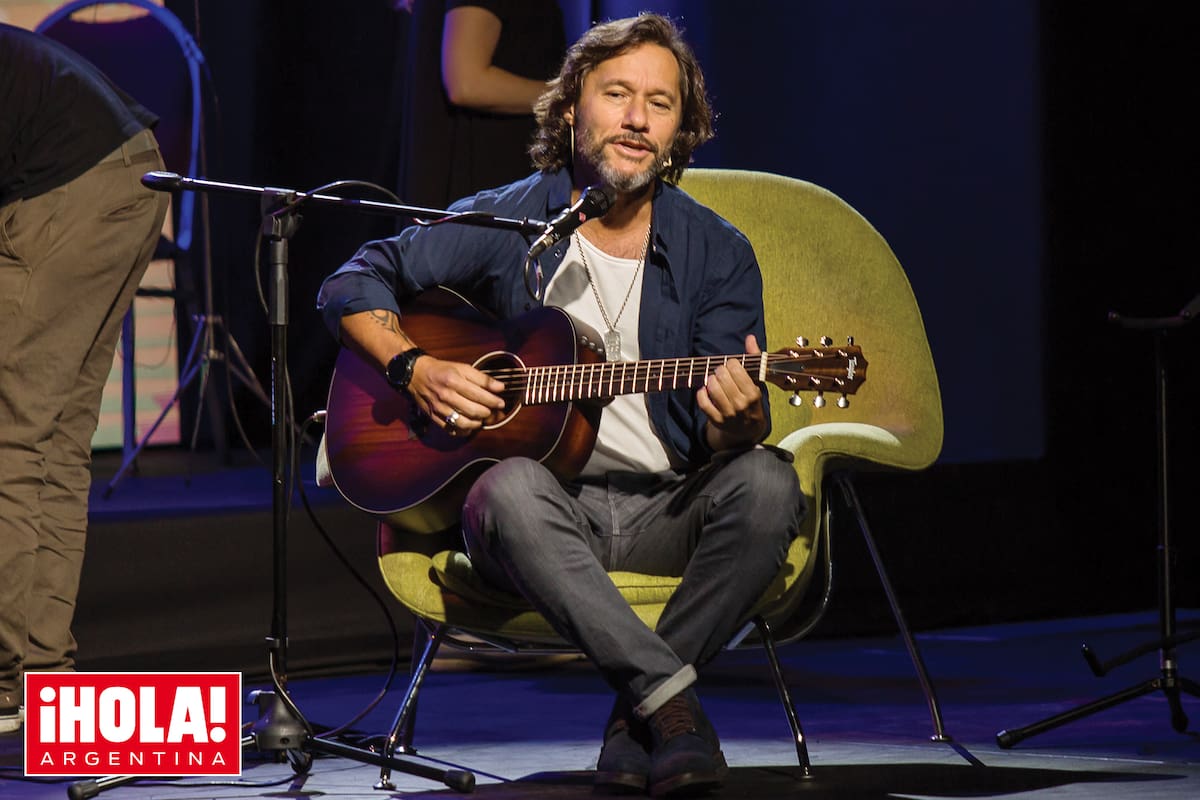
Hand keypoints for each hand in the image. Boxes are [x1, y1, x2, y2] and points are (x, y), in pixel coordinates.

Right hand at [409, 356, 506, 434]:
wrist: (417, 375)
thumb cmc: (442, 370)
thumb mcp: (462, 368)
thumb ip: (482, 378)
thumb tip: (500, 387)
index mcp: (454, 380)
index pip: (479, 394)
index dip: (493, 400)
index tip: (501, 403)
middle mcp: (446, 395)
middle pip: (473, 410)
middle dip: (487, 412)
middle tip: (492, 411)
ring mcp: (439, 408)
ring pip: (464, 423)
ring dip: (477, 423)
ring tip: (482, 418)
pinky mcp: (434, 417)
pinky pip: (452, 429)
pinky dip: (464, 430)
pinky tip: (470, 425)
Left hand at [698, 334, 767, 451]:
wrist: (747, 430)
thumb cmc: (751, 400)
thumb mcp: (756, 381)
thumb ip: (754, 359)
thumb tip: (750, 338)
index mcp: (753, 393)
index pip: (736, 369)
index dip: (731, 363)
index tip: (731, 365)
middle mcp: (741, 404)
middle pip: (722, 377)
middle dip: (719, 370)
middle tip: (720, 372)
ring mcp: (728, 414)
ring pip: (712, 388)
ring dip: (710, 380)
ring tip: (714, 380)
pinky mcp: (716, 421)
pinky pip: (703, 402)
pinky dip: (701, 394)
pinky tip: (705, 390)